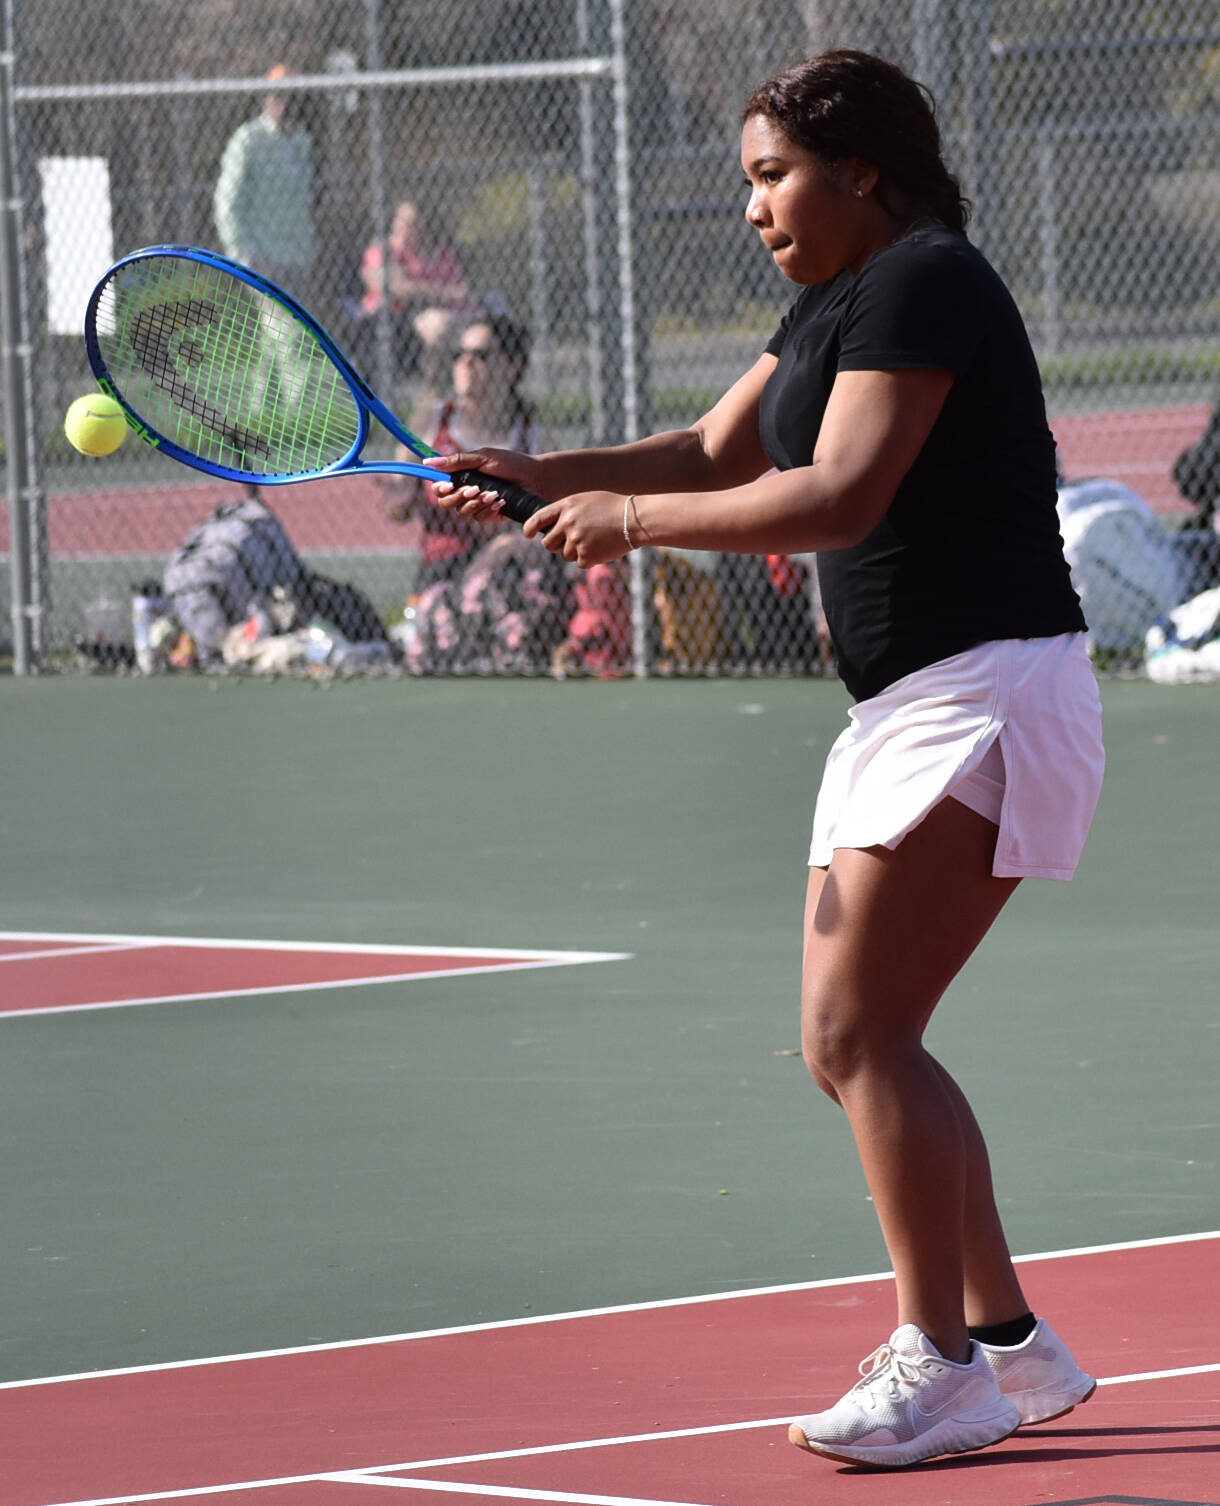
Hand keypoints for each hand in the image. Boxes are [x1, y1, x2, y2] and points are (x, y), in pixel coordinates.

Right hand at [430, 447, 547, 521]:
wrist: (537, 478)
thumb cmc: (511, 463)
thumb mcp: (483, 458)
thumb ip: (457, 461)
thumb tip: (427, 463)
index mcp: (461, 475)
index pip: (439, 486)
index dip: (438, 488)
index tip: (447, 485)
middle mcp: (466, 491)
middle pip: (445, 503)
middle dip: (458, 497)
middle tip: (474, 489)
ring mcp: (477, 504)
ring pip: (463, 512)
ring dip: (476, 503)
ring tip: (494, 493)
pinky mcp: (490, 514)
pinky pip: (480, 518)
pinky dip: (489, 509)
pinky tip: (502, 501)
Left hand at [524, 491, 630, 568]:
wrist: (634, 519)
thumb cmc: (613, 508)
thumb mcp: (586, 501)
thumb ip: (568, 512)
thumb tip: (553, 529)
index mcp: (566, 506)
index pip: (538, 519)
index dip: (530, 528)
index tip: (527, 534)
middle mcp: (567, 523)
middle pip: (548, 543)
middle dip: (556, 545)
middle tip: (570, 542)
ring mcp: (576, 541)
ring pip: (565, 555)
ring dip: (576, 551)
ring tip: (595, 539)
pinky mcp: (586, 556)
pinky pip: (580, 562)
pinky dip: (589, 558)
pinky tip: (602, 547)